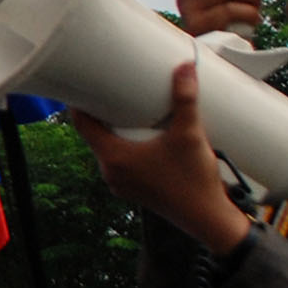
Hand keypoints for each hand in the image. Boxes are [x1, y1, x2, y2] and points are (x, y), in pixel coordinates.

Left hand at [71, 60, 252, 253]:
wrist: (208, 219)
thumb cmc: (194, 181)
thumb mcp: (190, 134)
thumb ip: (185, 99)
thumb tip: (184, 69)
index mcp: (113, 157)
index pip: (81, 124)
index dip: (79, 102)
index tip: (83, 84)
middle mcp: (111, 172)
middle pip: (94, 136)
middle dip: (102, 114)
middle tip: (112, 92)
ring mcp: (122, 184)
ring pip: (109, 150)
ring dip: (115, 132)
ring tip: (128, 112)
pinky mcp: (135, 190)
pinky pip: (122, 163)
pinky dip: (127, 148)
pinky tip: (142, 139)